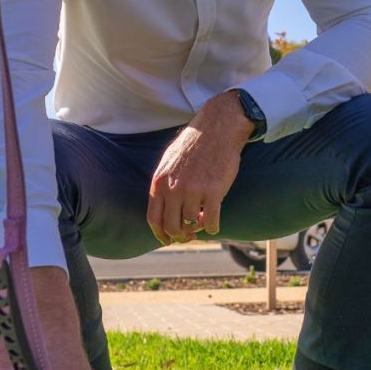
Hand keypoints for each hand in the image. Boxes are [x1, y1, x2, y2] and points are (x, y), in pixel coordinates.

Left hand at [147, 91, 252, 244]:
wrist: (216, 129)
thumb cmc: (193, 145)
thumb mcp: (168, 162)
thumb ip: (163, 185)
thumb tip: (162, 209)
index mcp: (159, 182)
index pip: (154, 219)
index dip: (160, 234)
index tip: (168, 240)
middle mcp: (173, 188)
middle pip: (172, 226)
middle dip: (180, 236)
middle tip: (188, 235)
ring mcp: (193, 191)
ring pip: (191, 225)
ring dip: (197, 230)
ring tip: (202, 224)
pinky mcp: (214, 191)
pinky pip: (212, 221)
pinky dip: (213, 227)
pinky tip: (214, 224)